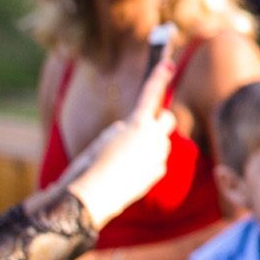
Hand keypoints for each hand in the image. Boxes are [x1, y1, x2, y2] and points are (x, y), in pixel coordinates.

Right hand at [60, 42, 181, 227]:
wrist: (92, 195)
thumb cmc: (90, 165)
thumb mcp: (102, 141)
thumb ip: (123, 132)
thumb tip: (132, 132)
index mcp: (137, 124)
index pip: (150, 95)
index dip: (159, 77)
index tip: (168, 63)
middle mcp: (153, 138)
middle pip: (167, 119)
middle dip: (159, 120)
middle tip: (144, 127)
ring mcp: (158, 155)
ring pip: (160, 145)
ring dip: (148, 148)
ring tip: (123, 161)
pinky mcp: (158, 172)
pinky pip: (156, 164)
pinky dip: (146, 167)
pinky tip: (127, 175)